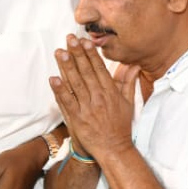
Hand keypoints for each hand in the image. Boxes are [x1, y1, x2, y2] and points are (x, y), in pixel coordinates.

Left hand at [48, 36, 138, 162]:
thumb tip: (134, 66)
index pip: (99, 69)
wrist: (114, 149)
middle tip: (69, 39)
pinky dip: (60, 90)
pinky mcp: (77, 119)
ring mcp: (87, 108)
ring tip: (60, 52)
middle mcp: (99, 98)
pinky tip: (53, 79)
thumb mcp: (129, 103)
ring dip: (67, 67)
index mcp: (111, 93)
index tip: (84, 41)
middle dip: (77, 54)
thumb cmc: (121, 126)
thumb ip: (128, 83)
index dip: (91, 54)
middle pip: (86, 72)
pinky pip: (67, 102)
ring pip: (75, 84)